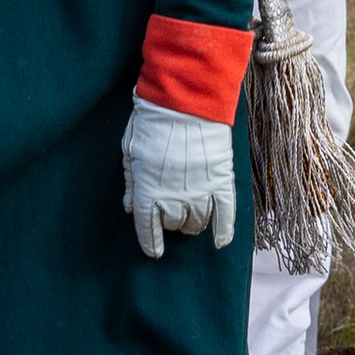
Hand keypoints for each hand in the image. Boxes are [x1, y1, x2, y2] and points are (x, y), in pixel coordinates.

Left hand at [121, 101, 235, 258]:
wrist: (185, 102)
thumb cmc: (152, 123)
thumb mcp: (131, 151)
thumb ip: (132, 182)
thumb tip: (130, 207)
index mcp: (147, 189)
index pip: (147, 226)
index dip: (150, 242)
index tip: (153, 252)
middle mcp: (173, 197)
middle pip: (173, 224)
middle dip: (171, 223)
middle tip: (172, 214)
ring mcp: (199, 192)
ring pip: (196, 222)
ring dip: (192, 224)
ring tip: (191, 218)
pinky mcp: (221, 182)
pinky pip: (225, 215)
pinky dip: (223, 231)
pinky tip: (220, 242)